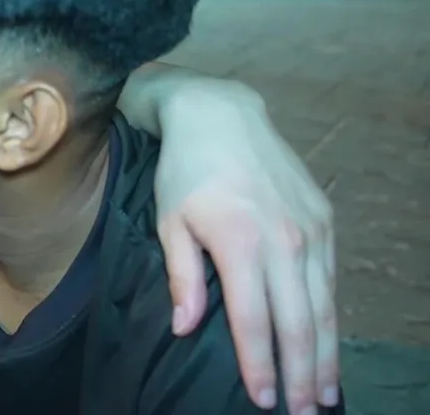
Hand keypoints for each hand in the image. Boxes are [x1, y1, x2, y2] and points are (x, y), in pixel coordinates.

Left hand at [154, 83, 336, 413]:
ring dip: (325, 355)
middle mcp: (284, 241)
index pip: (254, 321)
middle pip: (299, 324)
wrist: (222, 116)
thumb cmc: (186, 172)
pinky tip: (327, 343)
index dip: (260, 365)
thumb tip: (185, 327)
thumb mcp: (170, 221)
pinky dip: (331, 317)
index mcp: (241, 244)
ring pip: (324, 307)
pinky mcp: (324, 221)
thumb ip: (182, 277)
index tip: (262, 400)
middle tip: (301, 412)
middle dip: (301, 375)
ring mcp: (311, 231)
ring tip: (324, 393)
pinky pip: (331, 281)